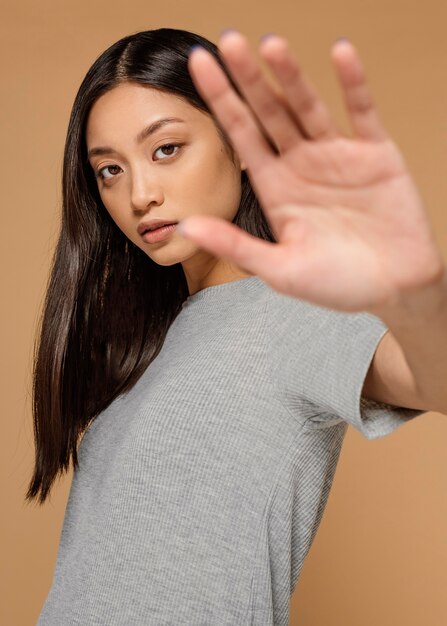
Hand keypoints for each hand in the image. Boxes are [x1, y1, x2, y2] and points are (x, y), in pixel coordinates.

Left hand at [181, 30, 444, 312]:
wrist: (394, 289)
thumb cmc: (337, 285)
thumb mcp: (281, 270)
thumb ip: (236, 245)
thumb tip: (186, 227)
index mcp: (275, 187)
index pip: (242, 135)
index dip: (221, 101)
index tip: (199, 67)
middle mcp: (301, 165)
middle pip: (270, 113)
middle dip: (249, 79)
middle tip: (228, 41)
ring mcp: (338, 156)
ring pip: (309, 106)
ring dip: (292, 76)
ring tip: (271, 44)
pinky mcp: (376, 154)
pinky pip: (363, 113)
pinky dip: (353, 84)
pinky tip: (341, 54)